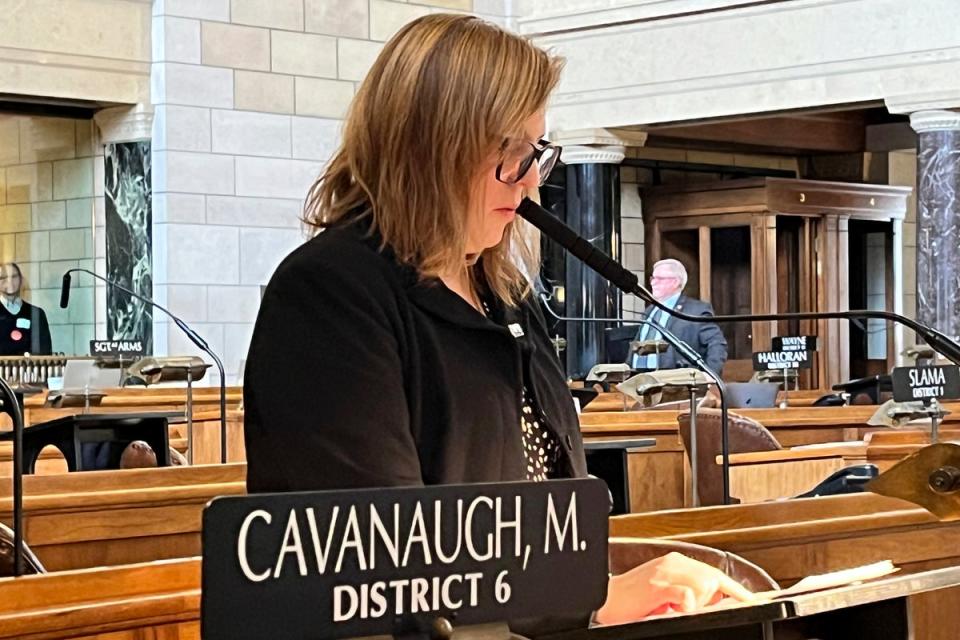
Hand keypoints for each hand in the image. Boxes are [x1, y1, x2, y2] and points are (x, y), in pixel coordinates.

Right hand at [593, 552, 755, 624]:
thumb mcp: (665, 596)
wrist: (602, 604)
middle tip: (688, 609)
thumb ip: (688, 592)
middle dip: (711, 598)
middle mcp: (672, 563)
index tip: (754, 601)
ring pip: (705, 585)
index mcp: (675, 563)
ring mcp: (665, 572)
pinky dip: (687, 605)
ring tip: (674, 609)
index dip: (736, 590)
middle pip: (713, 578)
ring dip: (697, 604)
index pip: (715, 574)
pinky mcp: (657, 585)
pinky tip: (674, 609)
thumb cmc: (630, 603)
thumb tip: (714, 600)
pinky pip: (687, 594)